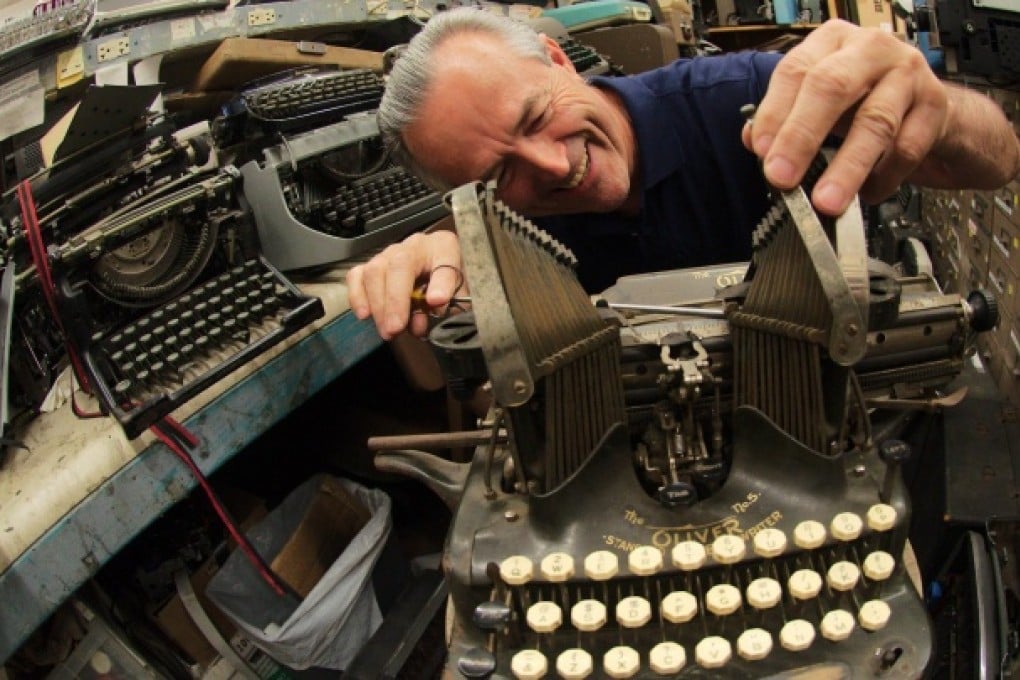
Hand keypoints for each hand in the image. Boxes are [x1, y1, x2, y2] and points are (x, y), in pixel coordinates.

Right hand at [346, 230, 463, 339]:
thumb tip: (435, 303)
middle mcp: (414, 246)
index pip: (443, 260)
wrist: (438, 276)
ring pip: (374, 271)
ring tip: (387, 330)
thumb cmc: (449, 285)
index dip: (440, 282)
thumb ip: (452, 301)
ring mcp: (390, 254)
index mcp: (443, 247)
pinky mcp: (371, 265)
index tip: (437, 302)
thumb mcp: (462, 294)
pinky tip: (365, 315)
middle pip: (398, 265)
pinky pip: (356, 275)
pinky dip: (358, 296)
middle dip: (395, 301)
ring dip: (378, 304)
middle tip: (396, 329)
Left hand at [743, 20, 948, 214]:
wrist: (928, 108)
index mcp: (831, 43)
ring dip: (846, 168)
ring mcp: (908, 74)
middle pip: (833, 87)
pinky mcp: (936, 105)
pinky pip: (906, 149)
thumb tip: (755, 140)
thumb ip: (784, 118)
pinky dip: (882, 178)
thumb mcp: (818, 104)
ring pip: (875, 122)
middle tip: (782, 178)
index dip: (775, 113)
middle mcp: (870, 49)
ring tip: (826, 201)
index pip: (796, 71)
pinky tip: (866, 193)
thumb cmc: (863, 102)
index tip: (761, 151)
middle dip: (802, 137)